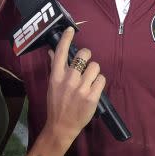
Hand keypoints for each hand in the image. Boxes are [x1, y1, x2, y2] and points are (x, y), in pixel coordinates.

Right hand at [44, 28, 105, 144]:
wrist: (61, 126)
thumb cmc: (56, 104)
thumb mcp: (52, 84)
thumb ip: (55, 67)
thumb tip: (53, 51)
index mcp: (57, 75)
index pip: (61, 52)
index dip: (66, 38)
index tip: (70, 29)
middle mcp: (69, 79)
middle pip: (85, 54)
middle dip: (87, 57)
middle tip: (86, 66)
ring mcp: (81, 88)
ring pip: (95, 66)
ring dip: (94, 72)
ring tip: (89, 81)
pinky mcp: (92, 97)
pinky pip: (102, 79)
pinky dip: (99, 83)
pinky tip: (94, 89)